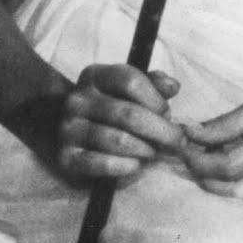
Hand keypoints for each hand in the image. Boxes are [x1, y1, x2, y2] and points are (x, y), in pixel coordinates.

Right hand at [50, 63, 183, 184]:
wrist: (69, 130)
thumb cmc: (109, 107)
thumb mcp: (127, 89)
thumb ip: (153, 84)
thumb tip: (172, 87)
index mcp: (94, 76)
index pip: (129, 80)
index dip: (155, 99)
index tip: (168, 114)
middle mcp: (78, 100)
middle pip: (128, 114)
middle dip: (160, 130)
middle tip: (176, 142)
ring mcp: (69, 128)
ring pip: (117, 140)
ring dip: (145, 149)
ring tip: (153, 152)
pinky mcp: (66, 157)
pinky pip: (101, 163)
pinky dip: (125, 166)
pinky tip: (136, 165)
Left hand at [181, 86, 242, 203]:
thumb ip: (222, 124)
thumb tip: (188, 133)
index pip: (232, 166)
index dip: (202, 162)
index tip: (184, 150)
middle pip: (236, 191)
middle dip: (207, 180)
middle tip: (191, 162)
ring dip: (219, 188)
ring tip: (206, 167)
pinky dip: (236, 189)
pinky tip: (226, 174)